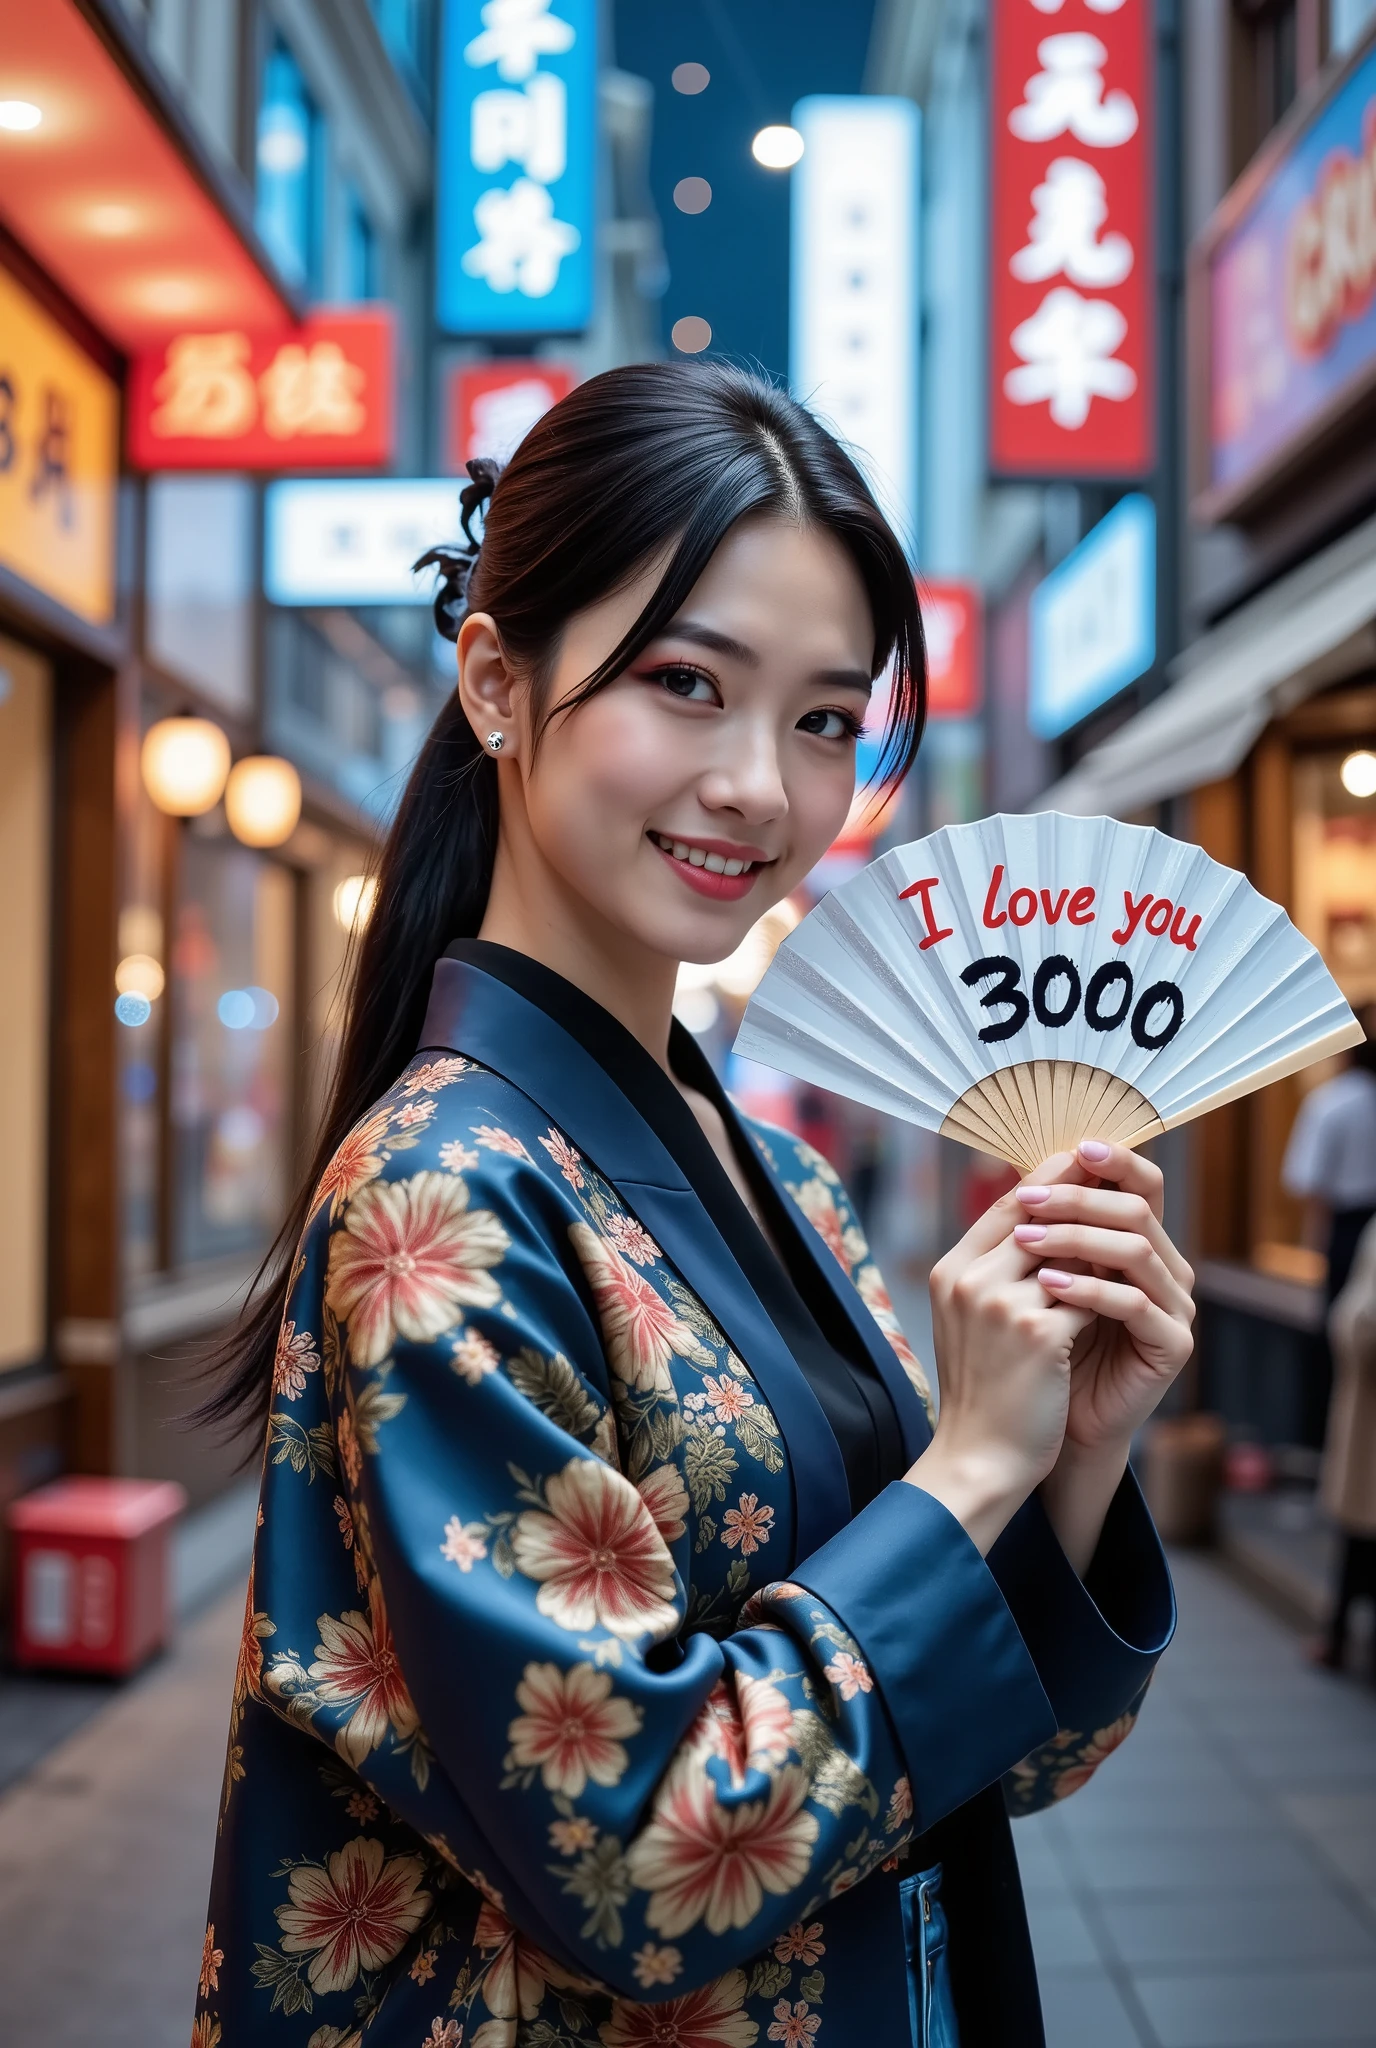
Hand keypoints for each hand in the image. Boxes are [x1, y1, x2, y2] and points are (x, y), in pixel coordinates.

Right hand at [906, 1180, 1096, 1552]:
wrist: (979, 1458)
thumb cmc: (983, 1389)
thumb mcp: (973, 1319)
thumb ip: (997, 1271)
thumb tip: (1051, 1224)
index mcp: (952, 1271)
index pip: (1007, 1204)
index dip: (1052, 1180)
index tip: (1088, 1163)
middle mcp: (971, 1280)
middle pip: (1040, 1214)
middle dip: (1086, 1202)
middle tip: (1126, 1188)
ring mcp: (1001, 1305)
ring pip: (1071, 1252)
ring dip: (1102, 1253)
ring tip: (1127, 1253)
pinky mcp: (1038, 1334)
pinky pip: (1088, 1297)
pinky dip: (1108, 1298)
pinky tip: (1124, 1305)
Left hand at [1013, 1140, 1195, 1457]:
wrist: (1053, 1420)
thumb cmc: (1045, 1343)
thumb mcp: (1040, 1277)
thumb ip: (1046, 1230)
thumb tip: (1026, 1172)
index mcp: (1140, 1243)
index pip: (1142, 1184)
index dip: (1114, 1161)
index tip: (1074, 1147)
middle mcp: (1166, 1268)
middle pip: (1137, 1210)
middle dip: (1078, 1198)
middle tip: (1027, 1201)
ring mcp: (1174, 1306)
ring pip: (1136, 1250)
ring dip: (1077, 1238)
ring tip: (1025, 1241)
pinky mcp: (1172, 1344)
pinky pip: (1135, 1303)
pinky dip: (1090, 1289)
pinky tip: (1049, 1285)